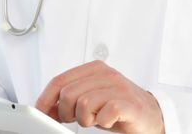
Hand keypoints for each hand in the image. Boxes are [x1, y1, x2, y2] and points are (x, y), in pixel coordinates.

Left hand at [34, 60, 164, 133]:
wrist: (151, 116)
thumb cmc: (119, 107)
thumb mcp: (91, 99)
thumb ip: (70, 98)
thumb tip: (45, 108)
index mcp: (94, 68)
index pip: (59, 80)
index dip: (46, 99)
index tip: (40, 113)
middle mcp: (106, 74)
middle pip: (68, 94)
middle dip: (66, 113)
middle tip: (77, 120)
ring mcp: (118, 87)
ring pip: (83, 104)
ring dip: (85, 119)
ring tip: (95, 120)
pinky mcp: (128, 103)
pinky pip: (103, 114)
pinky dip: (102, 122)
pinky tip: (108, 120)